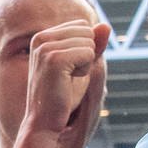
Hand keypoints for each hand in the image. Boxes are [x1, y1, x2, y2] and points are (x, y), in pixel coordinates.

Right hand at [23, 22, 110, 138]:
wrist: (44, 122)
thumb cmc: (62, 96)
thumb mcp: (80, 65)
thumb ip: (92, 44)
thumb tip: (106, 25)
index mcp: (42, 36)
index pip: (83, 26)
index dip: (84, 49)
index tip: (67, 69)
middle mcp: (41, 38)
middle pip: (87, 31)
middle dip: (86, 54)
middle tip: (67, 76)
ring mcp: (46, 48)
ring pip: (89, 42)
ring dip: (85, 64)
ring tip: (66, 80)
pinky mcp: (55, 59)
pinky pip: (88, 54)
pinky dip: (85, 70)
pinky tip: (67, 82)